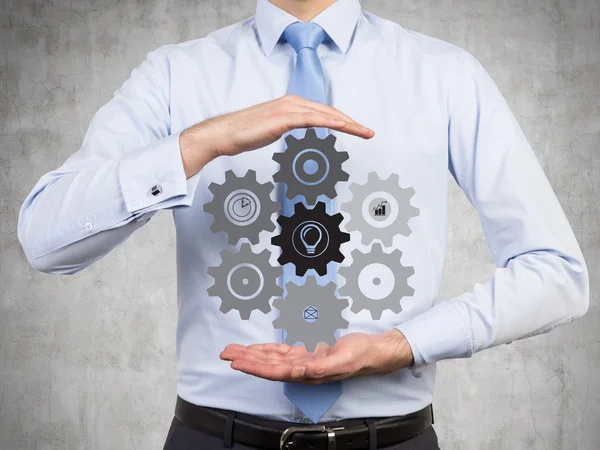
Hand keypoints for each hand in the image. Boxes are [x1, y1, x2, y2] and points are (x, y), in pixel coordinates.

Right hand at [179, 94, 374, 177]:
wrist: (226, 134)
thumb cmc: (246, 134)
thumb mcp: (273, 131)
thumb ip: (290, 131)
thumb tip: (300, 138)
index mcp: (291, 105)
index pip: (323, 112)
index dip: (343, 120)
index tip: (357, 129)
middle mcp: (292, 102)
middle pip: (329, 111)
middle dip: (351, 122)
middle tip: (368, 132)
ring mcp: (288, 108)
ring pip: (324, 114)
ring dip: (347, 123)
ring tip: (362, 132)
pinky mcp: (283, 117)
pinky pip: (311, 119)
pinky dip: (329, 122)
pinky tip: (341, 126)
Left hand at [219, 329, 413, 384]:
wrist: (371, 352)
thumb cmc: (359, 356)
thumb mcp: (342, 361)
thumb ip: (320, 368)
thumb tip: (298, 371)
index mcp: (307, 373)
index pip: (275, 371)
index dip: (255, 367)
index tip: (237, 362)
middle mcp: (301, 369)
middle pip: (267, 364)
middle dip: (245, 359)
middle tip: (225, 353)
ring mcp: (302, 360)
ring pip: (271, 358)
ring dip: (252, 354)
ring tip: (232, 350)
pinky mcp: (306, 352)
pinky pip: (282, 351)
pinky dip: (267, 349)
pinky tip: (255, 348)